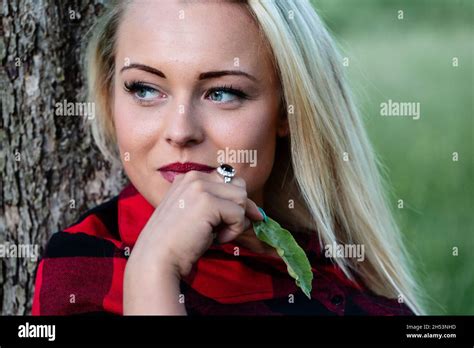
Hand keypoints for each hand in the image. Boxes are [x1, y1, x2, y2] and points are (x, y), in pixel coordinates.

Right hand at [123, 169, 262, 313]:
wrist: (156, 259)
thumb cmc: (178, 243)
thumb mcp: (198, 215)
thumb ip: (220, 205)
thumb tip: (256, 212)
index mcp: (189, 178)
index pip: (228, 180)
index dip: (234, 202)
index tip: (230, 221)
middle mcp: (194, 177)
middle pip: (239, 186)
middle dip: (238, 209)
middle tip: (223, 229)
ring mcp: (200, 187)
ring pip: (242, 199)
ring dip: (236, 221)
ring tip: (217, 234)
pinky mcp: (208, 202)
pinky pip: (239, 215)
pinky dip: (233, 232)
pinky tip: (215, 239)